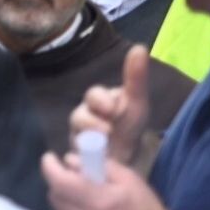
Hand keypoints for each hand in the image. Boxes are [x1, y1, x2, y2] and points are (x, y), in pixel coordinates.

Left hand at [42, 150, 175, 209]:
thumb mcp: (129, 178)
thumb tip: (71, 160)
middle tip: (68, 174)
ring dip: (62, 197)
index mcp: (99, 200)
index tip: (50, 158)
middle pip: (54, 195)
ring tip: (77, 193)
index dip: (49, 166)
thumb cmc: (145, 208)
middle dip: (57, 181)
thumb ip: (100, 165)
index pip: (59, 181)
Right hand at [70, 44, 150, 164]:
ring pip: (74, 137)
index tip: (111, 108)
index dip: (100, 100)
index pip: (94, 95)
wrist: (125, 162)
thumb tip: (139, 46)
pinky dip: (80, 159)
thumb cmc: (129, 129)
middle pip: (79, 116)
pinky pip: (71, 156)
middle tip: (106, 132)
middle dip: (91, 123)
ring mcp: (77, 137)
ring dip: (88, 142)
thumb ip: (136, 78)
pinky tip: (92, 162)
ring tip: (104, 149)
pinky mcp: (74, 156)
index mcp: (100, 102)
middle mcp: (85, 116)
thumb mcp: (137, 105)